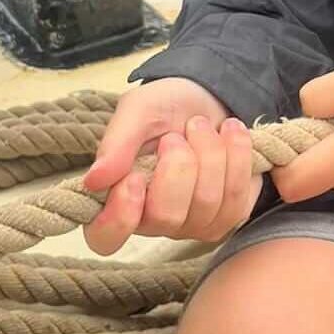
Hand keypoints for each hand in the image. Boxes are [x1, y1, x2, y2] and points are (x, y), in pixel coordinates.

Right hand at [82, 77, 262, 253]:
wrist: (209, 95)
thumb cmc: (166, 107)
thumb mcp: (137, 110)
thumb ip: (116, 143)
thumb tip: (94, 181)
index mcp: (118, 198)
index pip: (106, 238)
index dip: (120, 217)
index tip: (134, 179)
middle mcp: (154, 220)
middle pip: (166, 217)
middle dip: (180, 163)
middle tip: (176, 135)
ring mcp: (193, 223)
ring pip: (207, 205)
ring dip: (210, 152)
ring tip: (200, 126)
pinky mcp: (229, 214)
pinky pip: (238, 199)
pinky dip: (237, 156)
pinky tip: (228, 133)